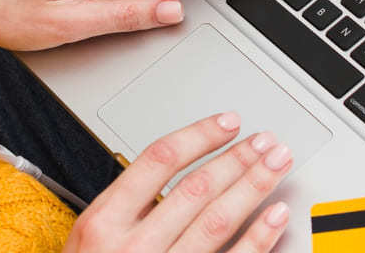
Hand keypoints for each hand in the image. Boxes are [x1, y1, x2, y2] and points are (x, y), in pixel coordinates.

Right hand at [65, 112, 291, 252]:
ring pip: (218, 220)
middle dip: (237, 158)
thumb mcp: (88, 237)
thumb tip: (176, 167)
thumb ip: (126, 206)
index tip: (226, 123)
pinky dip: (258, 237)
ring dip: (253, 186)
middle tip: (264, 140)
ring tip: (276, 164)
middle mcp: (134, 246)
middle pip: (196, 188)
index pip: (159, 161)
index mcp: (105, 221)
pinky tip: (275, 215)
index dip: (199, 137)